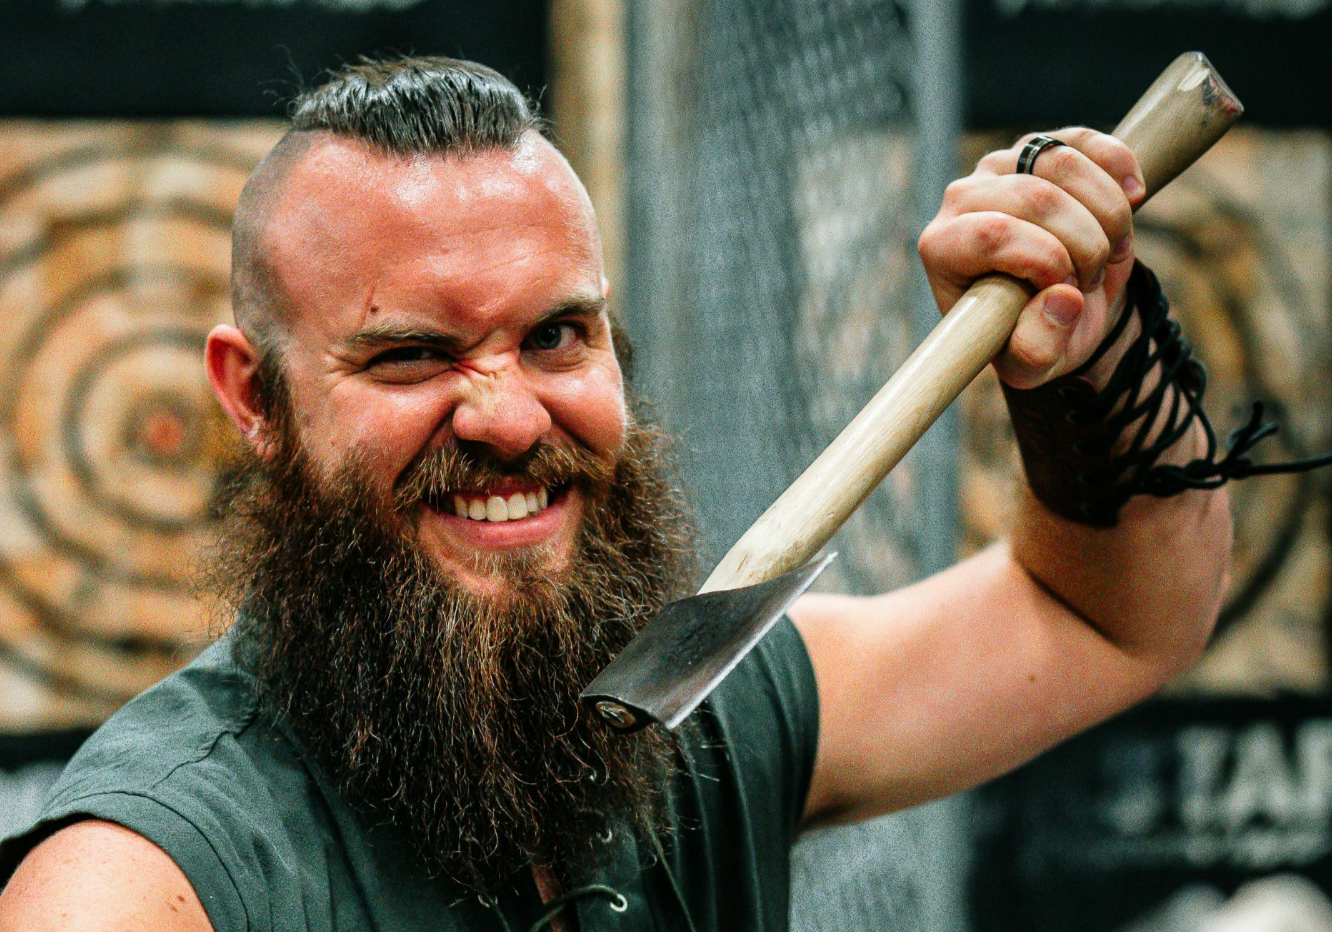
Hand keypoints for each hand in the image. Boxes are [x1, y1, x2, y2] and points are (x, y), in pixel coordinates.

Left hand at [917, 128, 1145, 389]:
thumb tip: (1063, 299)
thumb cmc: (1033, 335)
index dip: (1046, 262)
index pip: (992, 234)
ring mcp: (1001, 165)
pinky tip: (1134, 198)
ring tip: (1106, 253)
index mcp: (941, 247)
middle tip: (1091, 280)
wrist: (1064, 306)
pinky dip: (1120, 169)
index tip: (1067, 292)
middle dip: (1084, 244)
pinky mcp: (1042, 146)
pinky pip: (1086, 139)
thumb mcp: (1031, 364)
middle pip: (1035, 197)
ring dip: (1107, 215)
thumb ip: (1037, 348)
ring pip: (1063, 162)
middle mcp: (961, 197)